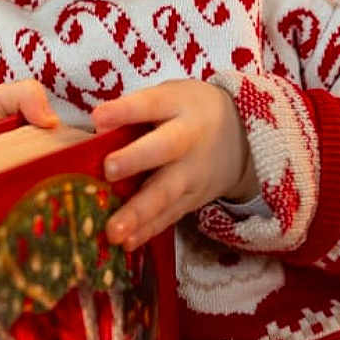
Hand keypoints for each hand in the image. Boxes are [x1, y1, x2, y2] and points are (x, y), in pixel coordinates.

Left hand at [91, 79, 256, 249]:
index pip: (152, 105)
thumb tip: (98, 129)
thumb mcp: (169, 97)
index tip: (98, 118)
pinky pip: (169, 216)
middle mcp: (188, 140)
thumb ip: (136, 111)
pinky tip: (128, 242)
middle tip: (109, 169)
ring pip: (165, 192)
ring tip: (114, 230)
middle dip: (136, 159)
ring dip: (138, 212)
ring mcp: (192, 174)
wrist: (242, 137)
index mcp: (178, 106)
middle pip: (164, 149)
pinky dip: (148, 231)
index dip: (125, 111)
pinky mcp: (192, 200)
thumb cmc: (188, 112)